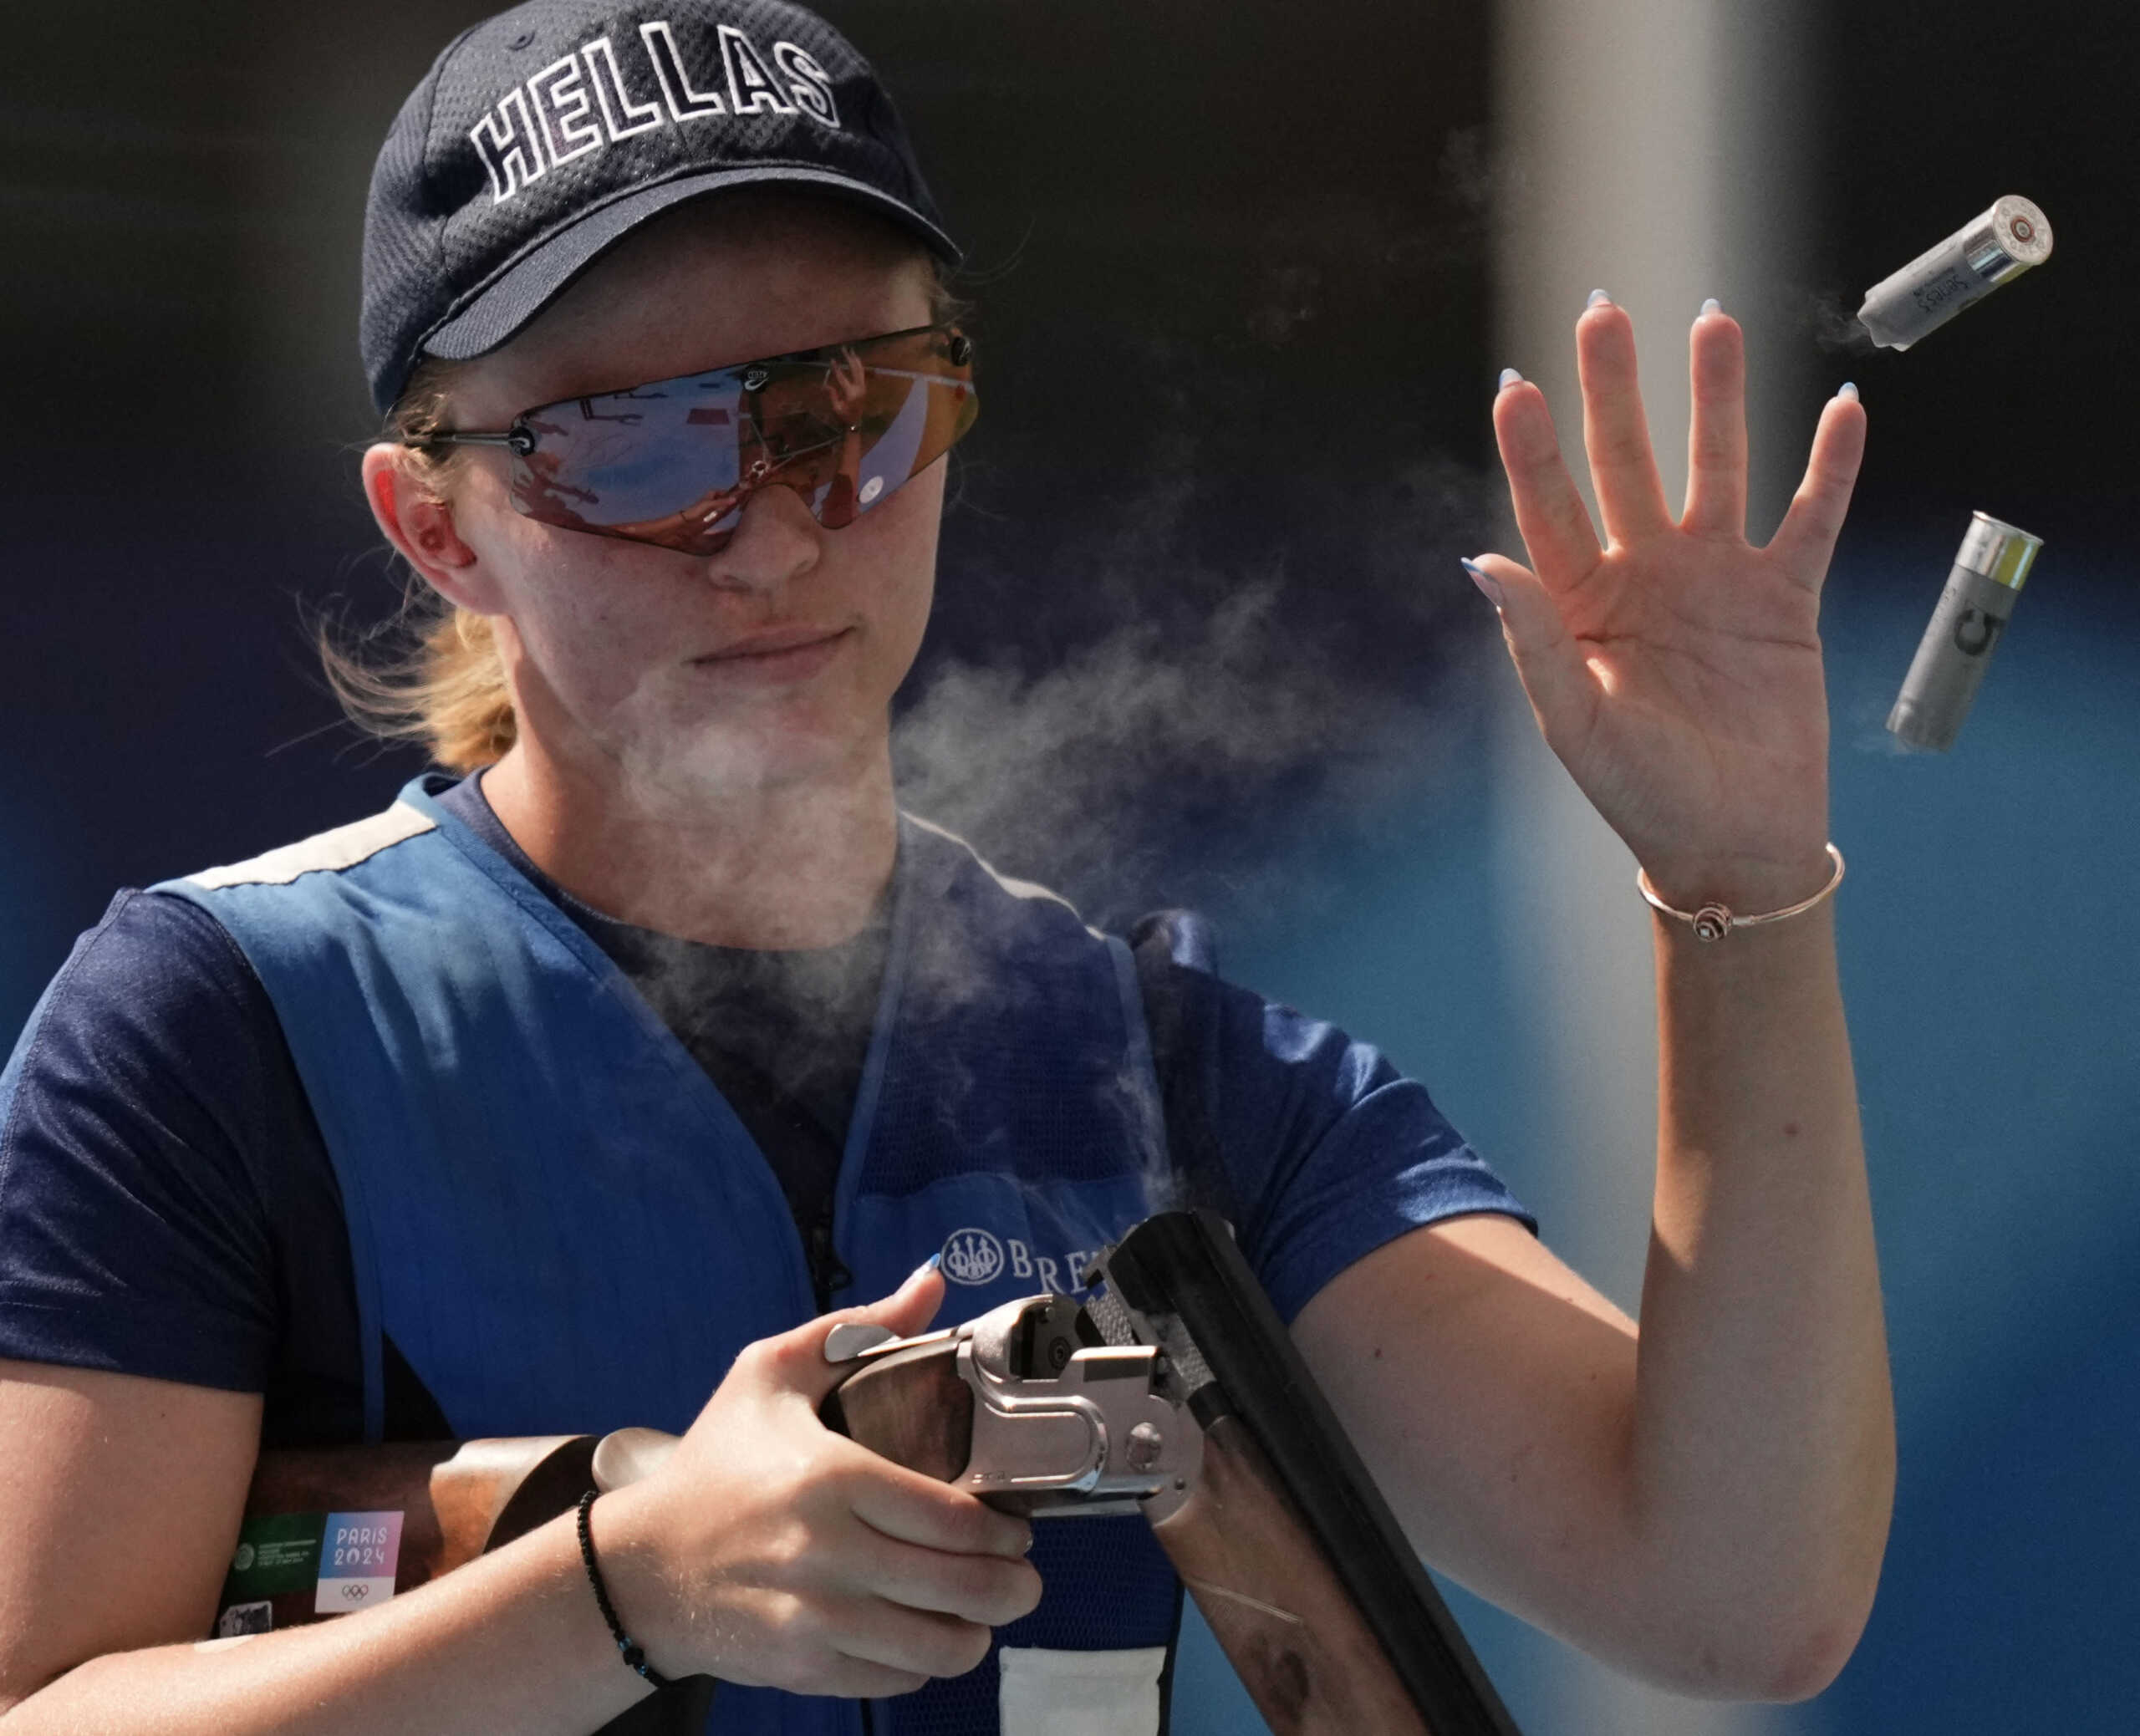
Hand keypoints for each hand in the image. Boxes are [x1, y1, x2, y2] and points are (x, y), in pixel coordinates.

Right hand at [595, 1264, 1041, 1696]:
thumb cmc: (715, 1463)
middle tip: (1021, 1575)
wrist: (642, 1566)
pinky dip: (926, 1662)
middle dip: (1013, 1586)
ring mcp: (813, 1619)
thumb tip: (929, 1282)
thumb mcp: (773, 1374)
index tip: (1016, 1527)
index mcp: (830, 1476)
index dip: (1005, 1531)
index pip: (954, 1518)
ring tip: (983, 1610)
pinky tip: (928, 1633)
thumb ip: (859, 1328)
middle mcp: (824, 1553)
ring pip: (938, 1645)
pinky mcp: (802, 1668)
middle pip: (961, 1587)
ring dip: (978, 1632)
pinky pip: (895, 1678)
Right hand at [825, 350, 867, 424]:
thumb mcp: (836, 407)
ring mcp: (863, 387)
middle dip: (849, 358)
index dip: (836, 368)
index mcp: (851, 393)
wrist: (856, 421)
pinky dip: (859, 365)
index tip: (832, 360)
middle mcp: (859, 388)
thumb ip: (832, 395)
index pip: (842, 378)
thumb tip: (825, 384)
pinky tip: (855, 359)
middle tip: (844, 349)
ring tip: (851, 350)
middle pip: (855, 369)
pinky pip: (862, 373)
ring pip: (860, 370)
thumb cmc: (844, 416)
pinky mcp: (864, 387)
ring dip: (855, 359)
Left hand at [1476, 297, 1866, 911]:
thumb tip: (1479, 559)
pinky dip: (1829, 466)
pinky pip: (1811, 518)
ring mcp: (1716, 581)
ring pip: (1716, 467)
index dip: (1531, 445)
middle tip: (1605, 310)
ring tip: (1713, 320)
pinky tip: (1842, 408)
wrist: (1731, 844)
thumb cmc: (1640, 795)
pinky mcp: (1786, 601)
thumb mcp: (1574, 725)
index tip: (1515, 382)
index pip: (1548, 506)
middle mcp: (1644, 576)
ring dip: (1716, 398)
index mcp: (1580, 604)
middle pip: (1625, 461)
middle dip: (1615, 388)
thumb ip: (1532, 640)